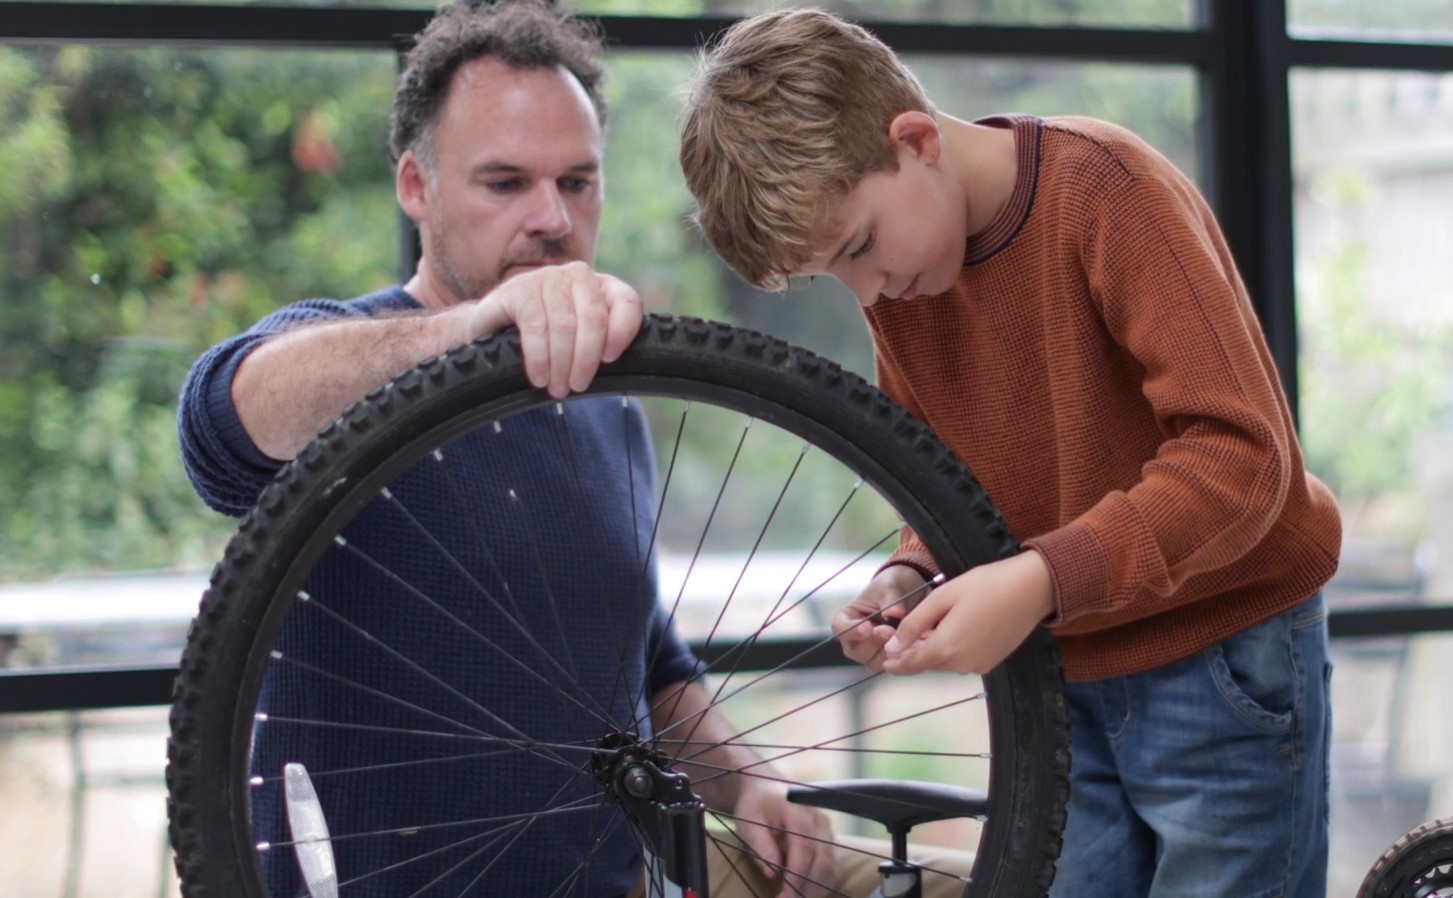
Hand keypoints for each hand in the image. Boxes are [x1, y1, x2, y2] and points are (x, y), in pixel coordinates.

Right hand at [465, 261, 642, 397]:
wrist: (492, 328)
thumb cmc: (547, 339)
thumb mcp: (580, 341)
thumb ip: (602, 344)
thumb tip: (620, 366)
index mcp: (602, 287)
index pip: (627, 302)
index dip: (623, 332)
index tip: (610, 360)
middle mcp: (578, 275)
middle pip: (594, 317)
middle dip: (587, 358)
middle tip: (577, 386)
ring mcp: (547, 278)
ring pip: (564, 325)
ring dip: (561, 363)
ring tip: (556, 388)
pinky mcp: (518, 289)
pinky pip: (535, 326)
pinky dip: (539, 357)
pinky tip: (539, 376)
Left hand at [732, 777, 836, 897]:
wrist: (767, 790)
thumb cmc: (756, 806)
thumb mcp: (749, 822)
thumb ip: (761, 845)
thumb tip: (773, 872)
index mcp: (799, 811)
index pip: (804, 850)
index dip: (796, 878)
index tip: (783, 897)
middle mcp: (819, 820)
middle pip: (823, 862)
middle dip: (806, 889)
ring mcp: (828, 830)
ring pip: (832, 868)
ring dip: (816, 890)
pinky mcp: (830, 840)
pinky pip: (834, 867)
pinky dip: (822, 884)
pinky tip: (806, 893)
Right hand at [830, 564, 929, 670]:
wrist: (913, 590)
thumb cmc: (893, 585)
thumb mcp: (891, 585)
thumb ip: (891, 599)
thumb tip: (894, 614)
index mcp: (848, 617)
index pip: (839, 627)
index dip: (851, 631)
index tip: (868, 627)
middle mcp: (856, 638)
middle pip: (856, 651)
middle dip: (874, 642)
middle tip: (890, 631)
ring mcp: (873, 650)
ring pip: (874, 661)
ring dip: (889, 652)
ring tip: (904, 637)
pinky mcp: (890, 657)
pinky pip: (893, 664)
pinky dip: (903, 656)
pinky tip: (914, 644)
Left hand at [882, 550, 1054, 675]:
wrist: (1031, 589)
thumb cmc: (985, 585)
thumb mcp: (943, 597)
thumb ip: (915, 623)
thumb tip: (893, 645)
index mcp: (947, 647)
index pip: (911, 664)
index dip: (896, 662)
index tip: (885, 657)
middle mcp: (962, 664)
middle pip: (928, 663)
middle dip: (914, 651)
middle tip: (905, 634)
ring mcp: (979, 665)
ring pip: (945, 662)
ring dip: (934, 649)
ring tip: (931, 625)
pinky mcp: (992, 662)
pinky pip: (963, 660)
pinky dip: (953, 649)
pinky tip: (954, 627)